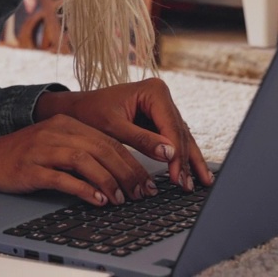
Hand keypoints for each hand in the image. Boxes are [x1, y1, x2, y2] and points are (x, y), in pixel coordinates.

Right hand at [0, 115, 154, 206]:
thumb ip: (83, 151)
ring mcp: (42, 149)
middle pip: (101, 149)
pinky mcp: (30, 168)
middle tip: (141, 193)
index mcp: (66, 124)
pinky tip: (97, 200)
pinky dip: (84, 189)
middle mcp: (56, 132)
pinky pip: (63, 178)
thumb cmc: (23, 155)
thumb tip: (119, 172)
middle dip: (127, 173)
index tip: (146, 181)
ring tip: (120, 199)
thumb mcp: (55, 144)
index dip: (131, 161)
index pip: (108, 140)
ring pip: (84, 161)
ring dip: (108, 181)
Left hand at [34, 79, 213, 193]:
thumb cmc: (90, 112)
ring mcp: (162, 107)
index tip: (177, 177)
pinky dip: (180, 157)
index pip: (171, 127)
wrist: (77, 109)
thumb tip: (170, 153)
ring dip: (188, 161)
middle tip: (187, 186)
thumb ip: (141, 139)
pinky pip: (174, 140)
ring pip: (181, 137)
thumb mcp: (113, 127)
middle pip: (179, 133)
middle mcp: (162, 96)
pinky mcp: (158, 119)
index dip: (176, 155)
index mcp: (153, 91)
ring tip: (200, 183)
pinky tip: (190, 173)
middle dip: (184, 161)